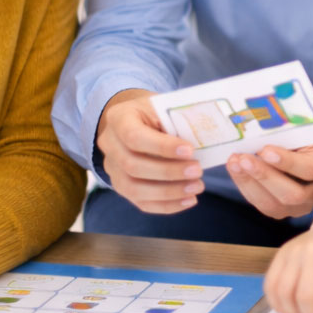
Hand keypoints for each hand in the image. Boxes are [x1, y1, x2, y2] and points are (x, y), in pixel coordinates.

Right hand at [96, 89, 203, 213]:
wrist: (139, 119)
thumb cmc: (156, 111)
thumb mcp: (164, 107)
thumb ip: (176, 121)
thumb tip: (203, 141)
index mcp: (119, 118)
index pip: (134, 137)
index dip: (162, 147)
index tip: (190, 150)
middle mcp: (109, 145)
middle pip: (132, 166)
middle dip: (168, 172)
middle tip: (197, 171)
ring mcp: (112, 169)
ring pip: (134, 189)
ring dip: (169, 192)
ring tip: (196, 186)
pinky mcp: (121, 186)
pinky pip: (141, 202)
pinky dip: (167, 205)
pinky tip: (188, 200)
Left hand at [227, 140, 312, 218]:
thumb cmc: (312, 134)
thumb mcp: (307, 128)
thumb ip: (289, 134)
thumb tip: (256, 135)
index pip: (310, 169)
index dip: (287, 162)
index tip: (265, 150)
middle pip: (292, 194)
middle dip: (263, 176)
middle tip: (242, 158)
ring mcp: (304, 206)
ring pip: (275, 205)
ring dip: (249, 184)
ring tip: (234, 163)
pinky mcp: (286, 210)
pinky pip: (264, 204)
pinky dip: (247, 187)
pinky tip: (236, 170)